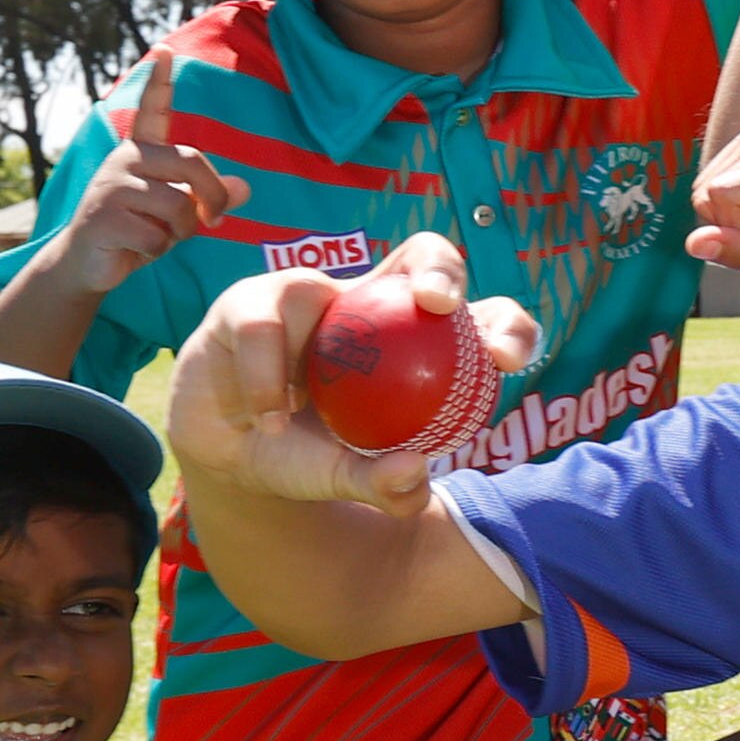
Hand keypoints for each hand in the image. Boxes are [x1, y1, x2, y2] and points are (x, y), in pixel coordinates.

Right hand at [59, 50, 244, 290]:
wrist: (88, 261)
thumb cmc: (138, 229)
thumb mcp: (179, 210)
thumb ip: (209, 195)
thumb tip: (246, 188)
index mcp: (142, 151)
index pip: (153, 110)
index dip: (159, 80)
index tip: (164, 49)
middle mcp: (125, 159)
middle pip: (192, 163)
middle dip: (213, 196)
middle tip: (214, 220)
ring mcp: (111, 186)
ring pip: (178, 206)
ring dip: (180, 232)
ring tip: (158, 234)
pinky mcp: (104, 218)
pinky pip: (157, 237)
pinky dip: (158, 251)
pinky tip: (137, 248)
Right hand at [166, 235, 538, 511]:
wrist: (233, 457)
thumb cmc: (309, 458)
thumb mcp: (350, 478)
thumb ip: (387, 486)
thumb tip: (415, 472)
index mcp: (416, 343)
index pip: (480, 319)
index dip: (506, 326)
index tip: (504, 360)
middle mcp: (370, 305)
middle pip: (426, 254)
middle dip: (443, 268)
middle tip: (440, 305)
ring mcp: (310, 295)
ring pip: (317, 286)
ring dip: (308, 349)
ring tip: (291, 416)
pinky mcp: (249, 303)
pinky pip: (261, 328)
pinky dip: (263, 380)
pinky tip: (267, 420)